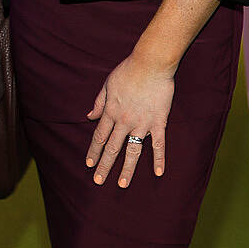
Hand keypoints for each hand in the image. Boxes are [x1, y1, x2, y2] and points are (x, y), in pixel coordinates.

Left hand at [85, 54, 174, 187]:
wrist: (151, 63)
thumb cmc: (128, 70)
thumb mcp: (108, 83)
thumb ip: (99, 102)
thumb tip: (89, 116)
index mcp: (111, 111)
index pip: (99, 136)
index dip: (94, 151)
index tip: (89, 165)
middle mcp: (124, 121)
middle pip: (112, 148)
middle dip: (104, 166)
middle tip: (98, 181)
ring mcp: (142, 123)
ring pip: (133, 151)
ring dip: (127, 169)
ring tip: (122, 184)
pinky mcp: (158, 122)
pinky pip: (159, 145)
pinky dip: (159, 159)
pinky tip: (158, 173)